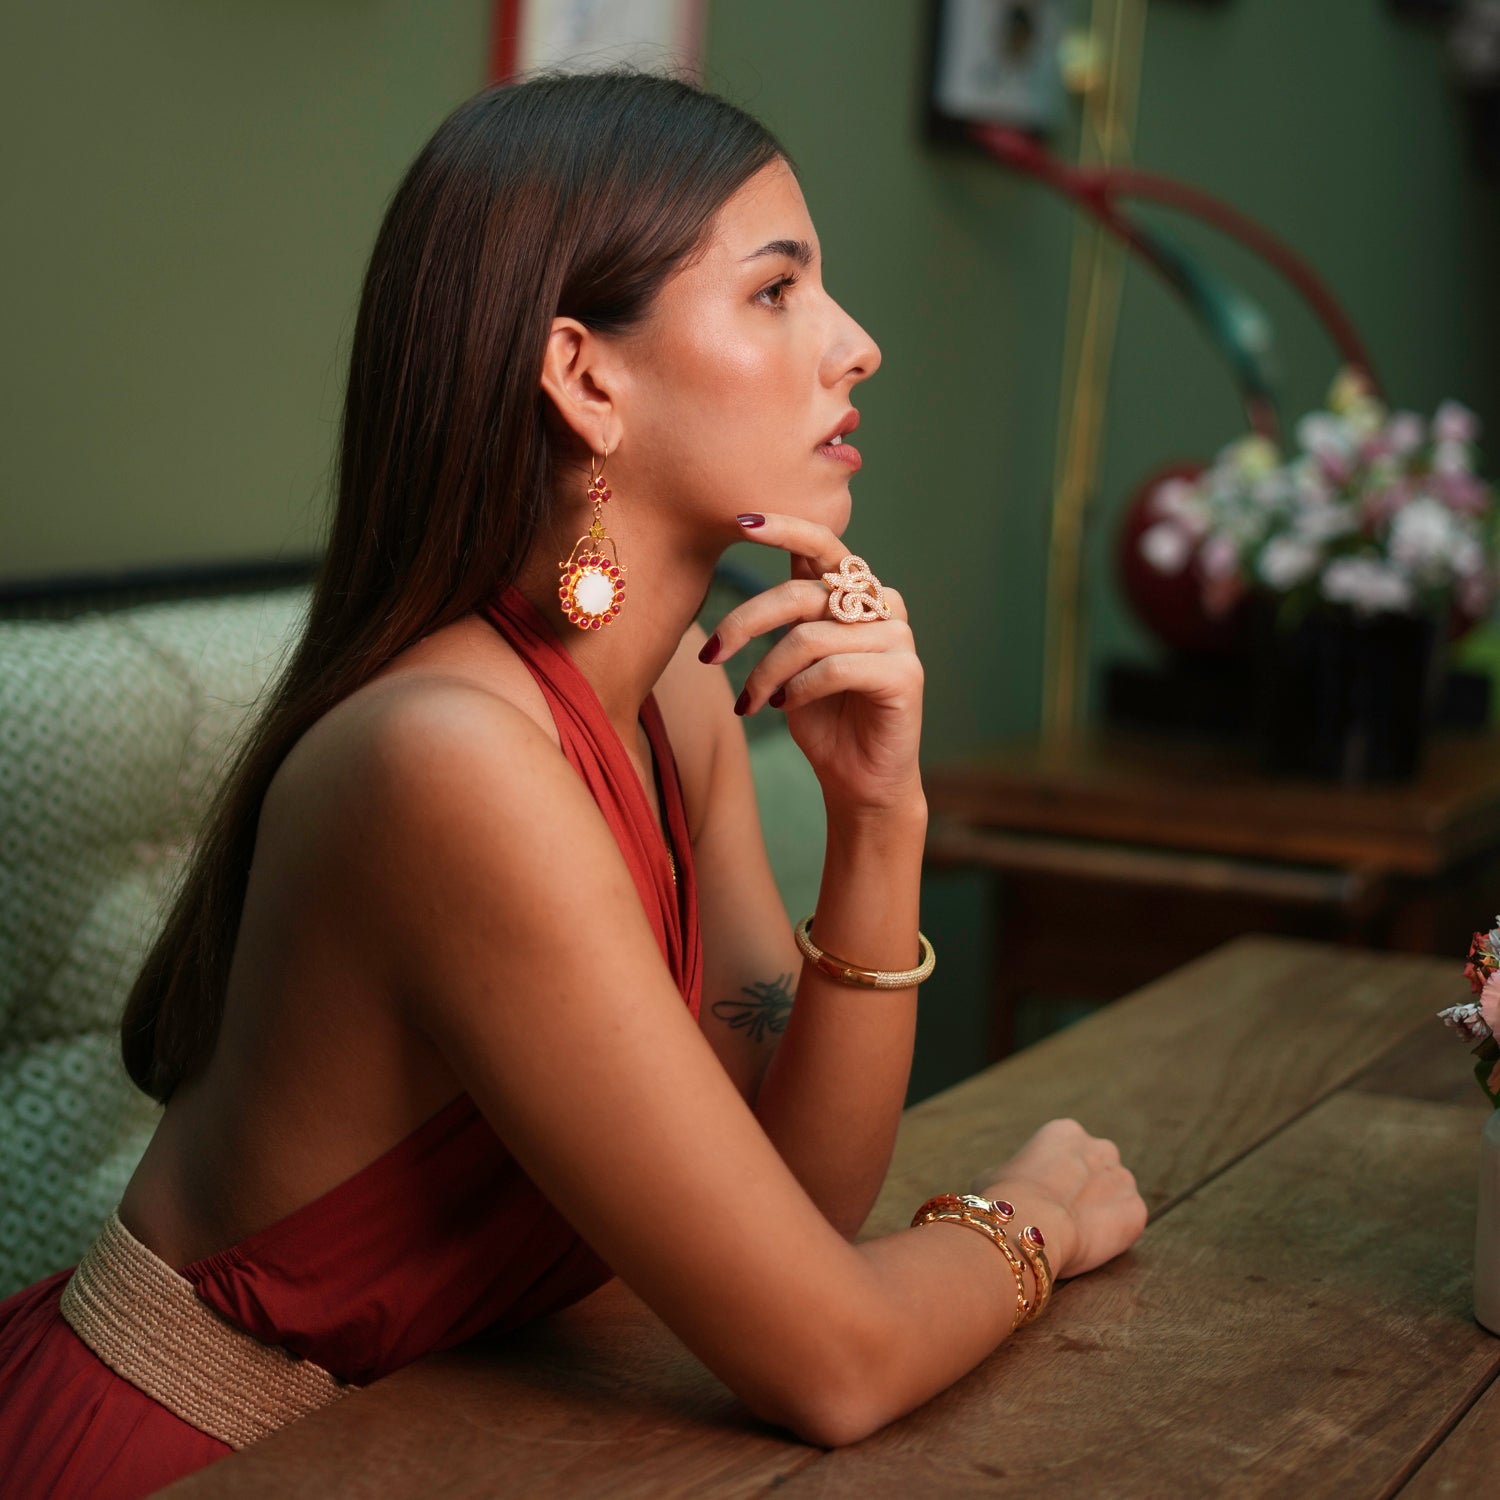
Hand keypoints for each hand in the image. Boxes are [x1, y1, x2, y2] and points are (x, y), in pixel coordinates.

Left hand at [702, 514, 923, 814]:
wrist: (859, 781)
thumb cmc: (822, 719)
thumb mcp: (791, 663)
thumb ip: (785, 619)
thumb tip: (740, 591)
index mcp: (853, 595)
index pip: (822, 545)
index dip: (784, 528)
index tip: (739, 522)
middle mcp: (880, 606)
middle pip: (801, 593)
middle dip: (745, 623)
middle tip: (710, 657)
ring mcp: (898, 637)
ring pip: (810, 636)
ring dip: (766, 672)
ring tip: (751, 701)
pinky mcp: (905, 673)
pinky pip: (833, 667)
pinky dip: (797, 689)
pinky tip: (783, 708)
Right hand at [969, 1118, 1146, 1279]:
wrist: (1028, 1223)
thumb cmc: (1004, 1197)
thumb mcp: (995, 1172)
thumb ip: (1016, 1173)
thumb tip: (1013, 1184)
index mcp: (1065, 1132)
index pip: (1070, 1152)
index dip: (1058, 1177)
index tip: (1046, 1196)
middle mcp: (1100, 1147)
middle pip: (1099, 1169)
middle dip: (1087, 1190)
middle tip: (1065, 1215)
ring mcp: (1122, 1179)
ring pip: (1116, 1197)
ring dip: (1102, 1212)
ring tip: (1076, 1235)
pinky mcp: (1136, 1211)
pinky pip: (1127, 1224)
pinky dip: (1114, 1237)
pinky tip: (1089, 1246)